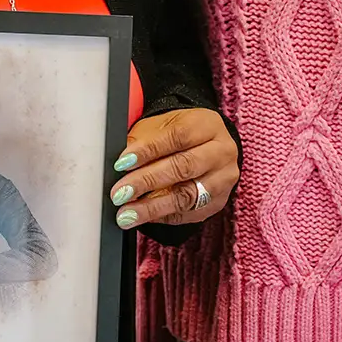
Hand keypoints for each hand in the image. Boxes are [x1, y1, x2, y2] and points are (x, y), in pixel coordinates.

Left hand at [110, 108, 238, 228]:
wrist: (200, 149)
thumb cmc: (176, 136)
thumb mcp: (159, 128)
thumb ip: (140, 142)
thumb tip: (118, 164)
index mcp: (207, 124)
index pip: (177, 136)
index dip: (148, 150)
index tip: (122, 163)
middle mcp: (221, 151)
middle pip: (183, 167)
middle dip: (147, 181)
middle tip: (120, 192)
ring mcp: (223, 179)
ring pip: (187, 196)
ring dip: (152, 207)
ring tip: (126, 213)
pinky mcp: (218, 203)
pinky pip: (189, 213)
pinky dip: (162, 216)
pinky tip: (143, 217)